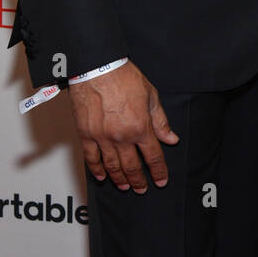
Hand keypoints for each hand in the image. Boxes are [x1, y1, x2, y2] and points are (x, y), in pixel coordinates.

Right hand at [68, 61, 178, 193]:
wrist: (97, 68)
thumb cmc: (123, 77)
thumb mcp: (151, 96)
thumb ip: (160, 121)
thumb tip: (171, 138)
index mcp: (140, 127)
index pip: (153, 157)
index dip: (159, 171)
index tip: (161, 180)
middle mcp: (122, 136)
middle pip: (132, 167)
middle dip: (139, 180)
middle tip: (142, 188)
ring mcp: (102, 138)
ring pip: (112, 167)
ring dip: (120, 179)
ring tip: (125, 186)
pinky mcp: (86, 134)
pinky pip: (91, 158)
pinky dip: (97, 170)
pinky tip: (102, 176)